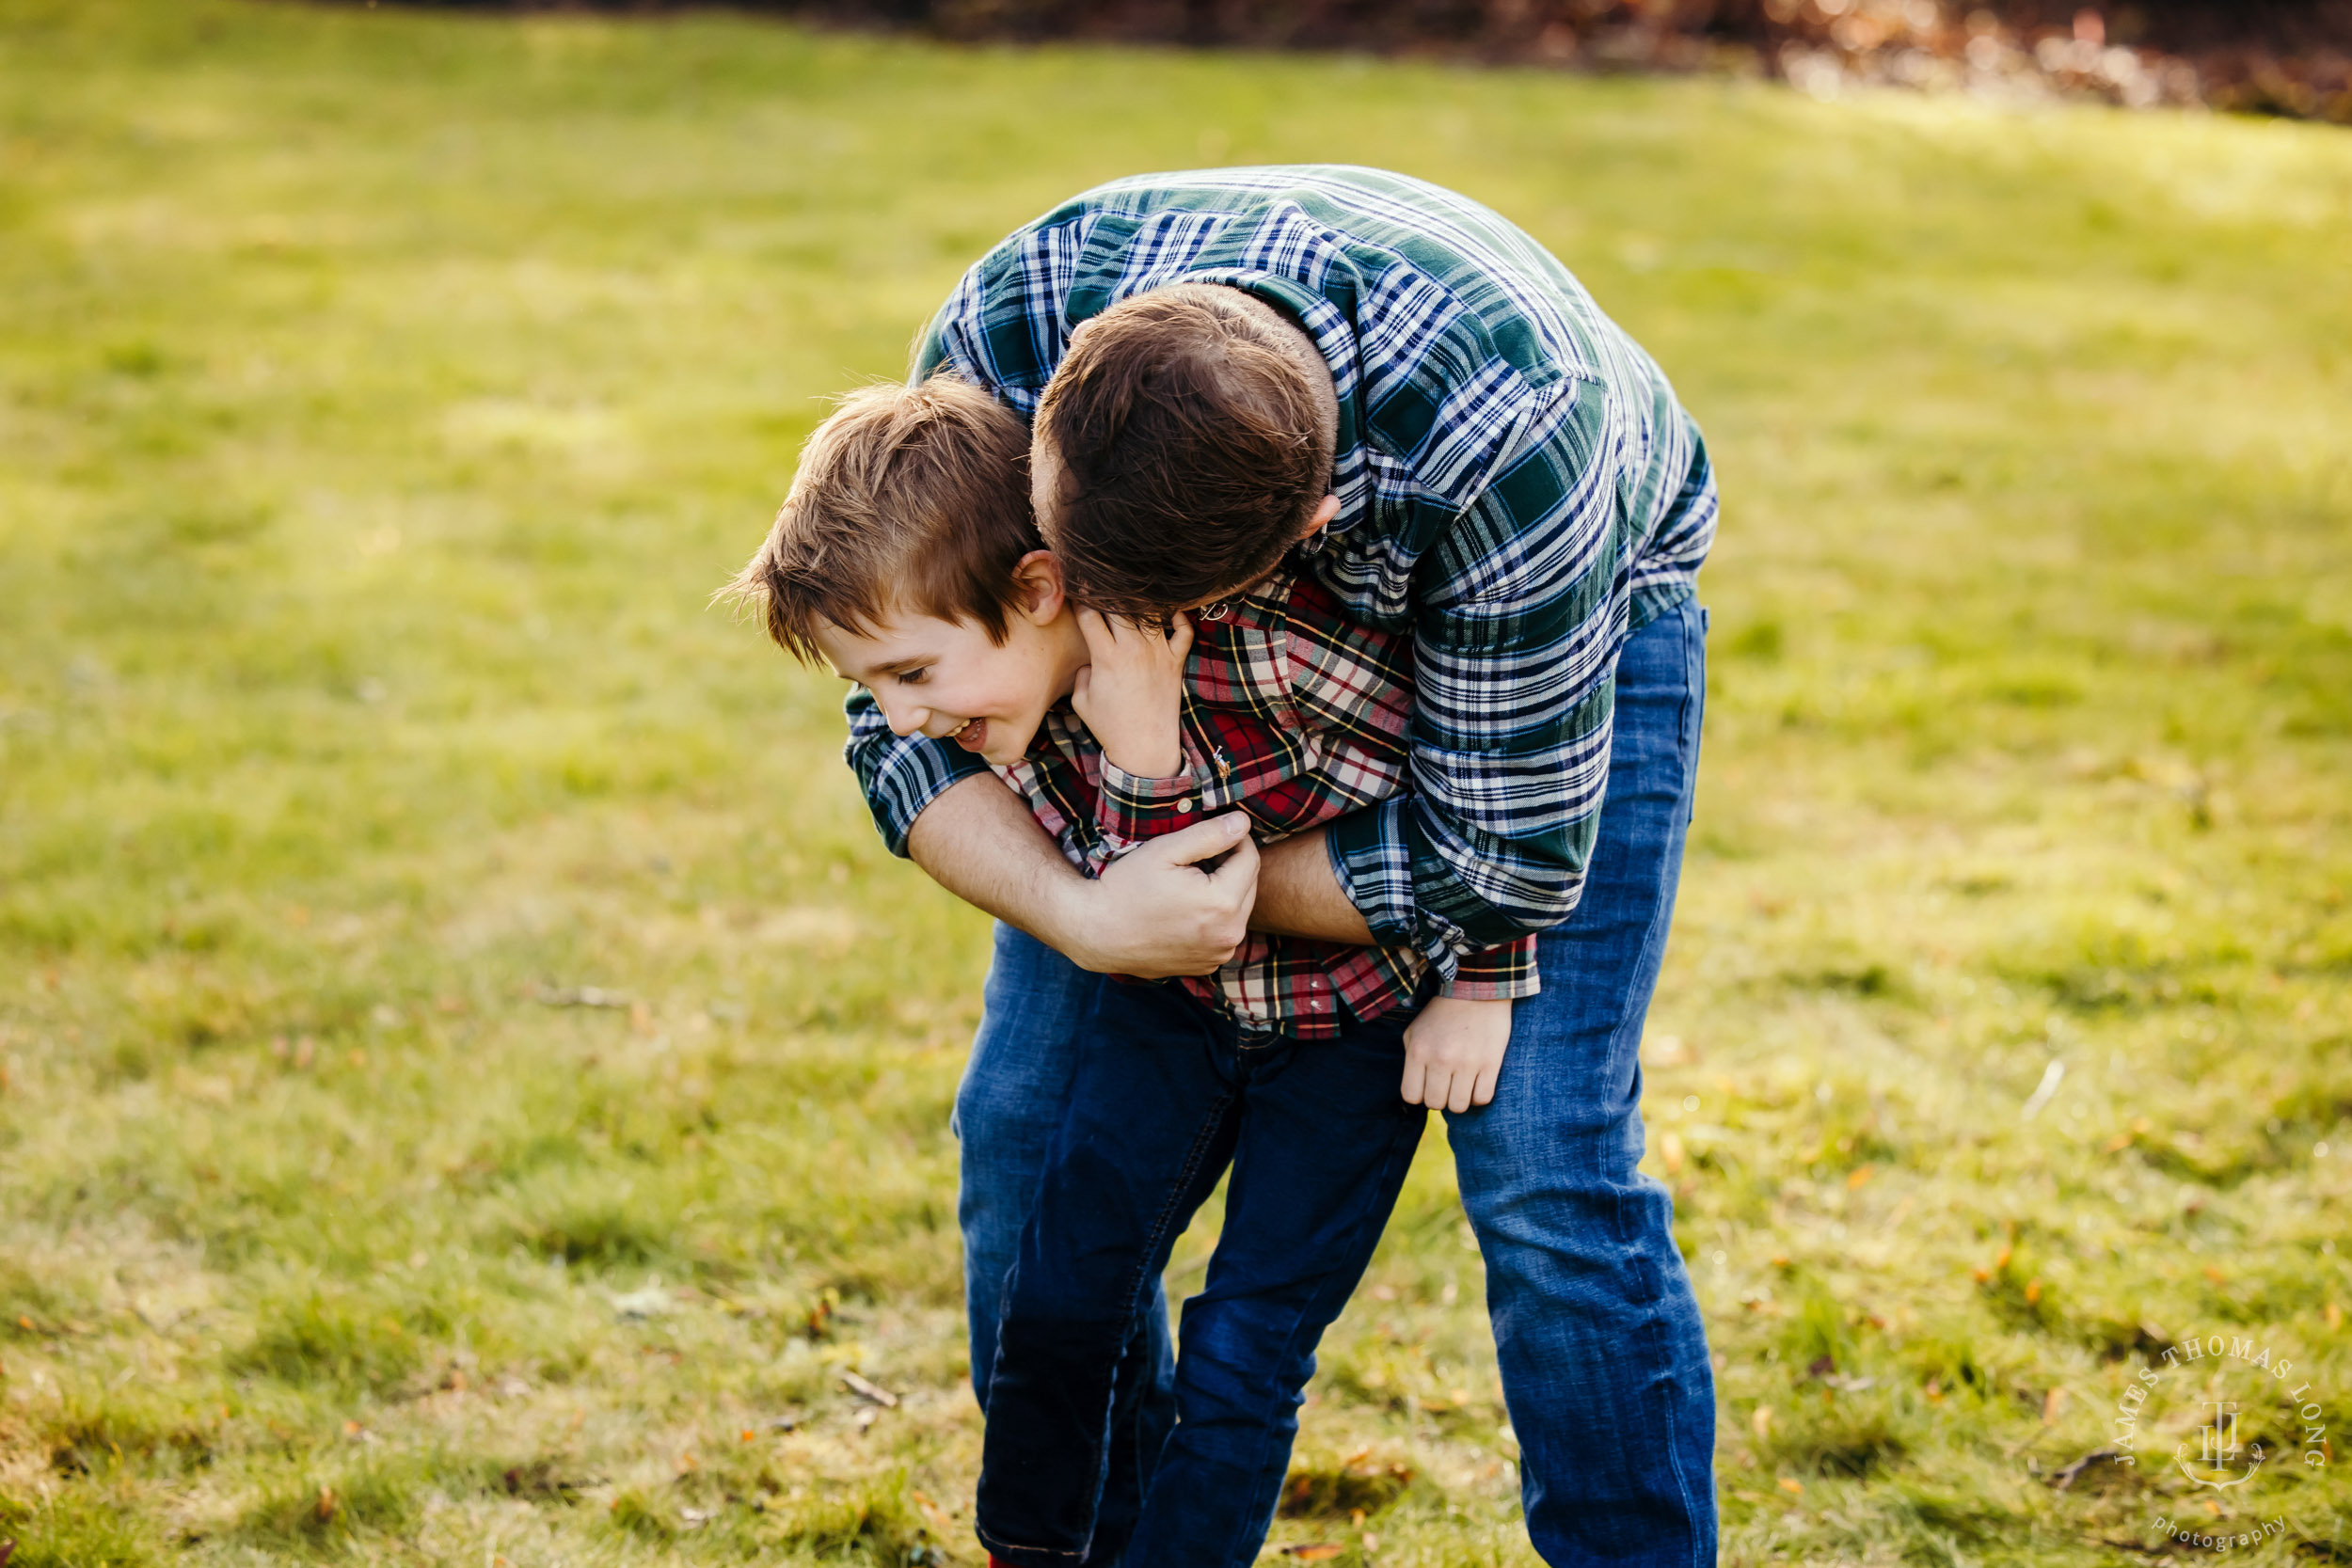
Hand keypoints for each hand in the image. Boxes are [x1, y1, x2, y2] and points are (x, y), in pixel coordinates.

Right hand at [1054, 813, 1257, 976]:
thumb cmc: (1127, 888)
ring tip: (1192, 880)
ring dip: (1226, 891)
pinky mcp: (1207, 965)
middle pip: (1249, 886)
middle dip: (1231, 865)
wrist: (1098, 933)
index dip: (1236, 838)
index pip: (1250, 859)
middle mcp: (1228, 935)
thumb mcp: (1165, 851)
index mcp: (1222, 904)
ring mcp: (1218, 955)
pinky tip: (1188, 907)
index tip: (1215, 830)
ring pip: (1239, 910)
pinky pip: (1224, 932)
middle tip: (1200, 854)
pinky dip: (1215, 917)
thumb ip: (1209, 835)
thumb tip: (1244, 822)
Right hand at [1069, 609, 1191, 779]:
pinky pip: (1184, 630)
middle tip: (1100, 590)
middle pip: (1118, 605)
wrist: (1145, 747)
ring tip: (1130, 599)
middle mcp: (1134, 649)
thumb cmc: (1110, 727)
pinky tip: (1168, 615)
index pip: (1089, 615)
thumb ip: (1082, 671)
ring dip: (1138, 602)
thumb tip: (1091, 658)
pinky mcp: (1176, 662)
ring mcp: (1159, 653)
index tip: (1077, 595)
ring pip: (1149, 611)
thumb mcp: (1081, 700)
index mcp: (1107, 657)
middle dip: (1106, 595)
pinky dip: (1178, 618)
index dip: (1080, 601)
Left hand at [1399, 996, 1511, 1111]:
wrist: (1476, 990)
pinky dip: (1479, 1096)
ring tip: (1462, 1085)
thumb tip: (1416, 1092)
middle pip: (1436, 1104)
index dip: (1419, 1095)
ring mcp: (1467, 1062)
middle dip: (1440, 1098)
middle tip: (1446, 1084)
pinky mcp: (1491, 1063)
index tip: (1427, 1085)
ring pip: (1459, 1106)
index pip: (1411, 1096)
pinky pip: (1482, 1098)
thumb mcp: (1414, 1032)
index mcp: (1418, 1051)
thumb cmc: (1441, 1015)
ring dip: (1460, 1099)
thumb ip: (1410, 1062)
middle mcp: (1441, 1059)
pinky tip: (1477, 1083)